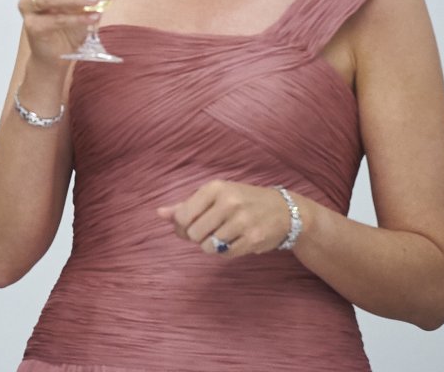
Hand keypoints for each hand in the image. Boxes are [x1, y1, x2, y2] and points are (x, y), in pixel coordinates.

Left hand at [157, 180, 293, 257]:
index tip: (189, 226)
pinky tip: (233, 241)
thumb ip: (186, 205)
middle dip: (197, 236)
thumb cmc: (243, 200)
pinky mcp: (253, 239)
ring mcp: (242, 221)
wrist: (284, 210)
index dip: (180, 226)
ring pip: (207, 246)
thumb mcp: (214, 195)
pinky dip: (225, 252)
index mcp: (215, 188)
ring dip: (211, 245)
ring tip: (222, 235)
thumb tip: (159, 213)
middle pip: (193, 233)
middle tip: (208, 231)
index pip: (182, 216)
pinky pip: (225, 255)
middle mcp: (228, 202)